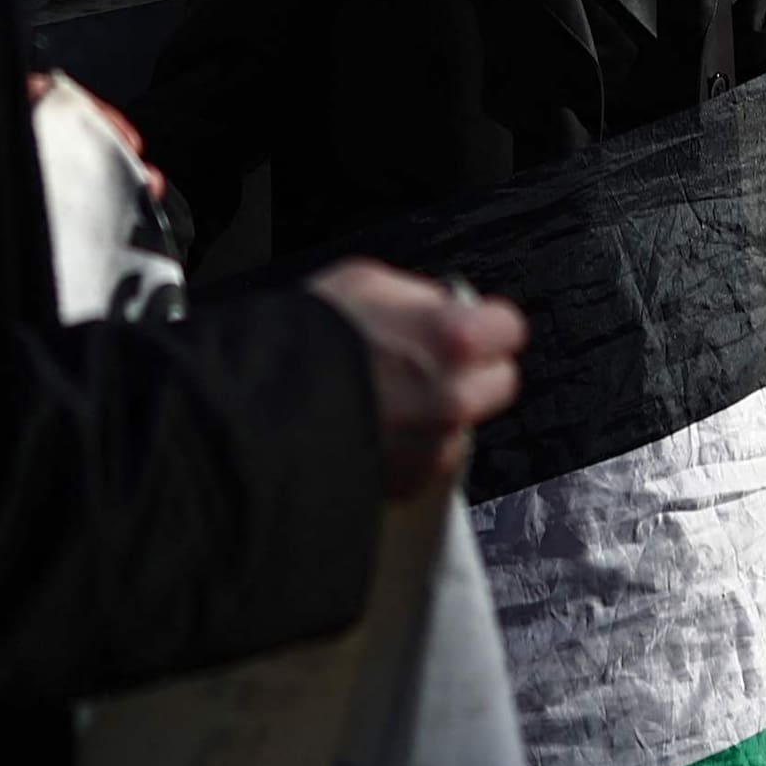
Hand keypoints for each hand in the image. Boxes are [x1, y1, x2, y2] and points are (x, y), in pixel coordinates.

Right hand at [311, 259, 524, 497]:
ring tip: (387, 399)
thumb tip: (440, 306)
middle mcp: (454, 397)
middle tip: (434, 363)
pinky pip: (425, 459)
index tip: (475, 327)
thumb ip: (419, 297)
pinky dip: (409, 448)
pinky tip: (372, 429)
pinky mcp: (408, 483)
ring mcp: (433, 446)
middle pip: (498, 383)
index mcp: (455, 338)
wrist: (258, 414)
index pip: (508, 329)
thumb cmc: (303, 343)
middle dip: (474, 372)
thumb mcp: (365, 282)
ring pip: (459, 424)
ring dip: (437, 413)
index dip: (487, 325)